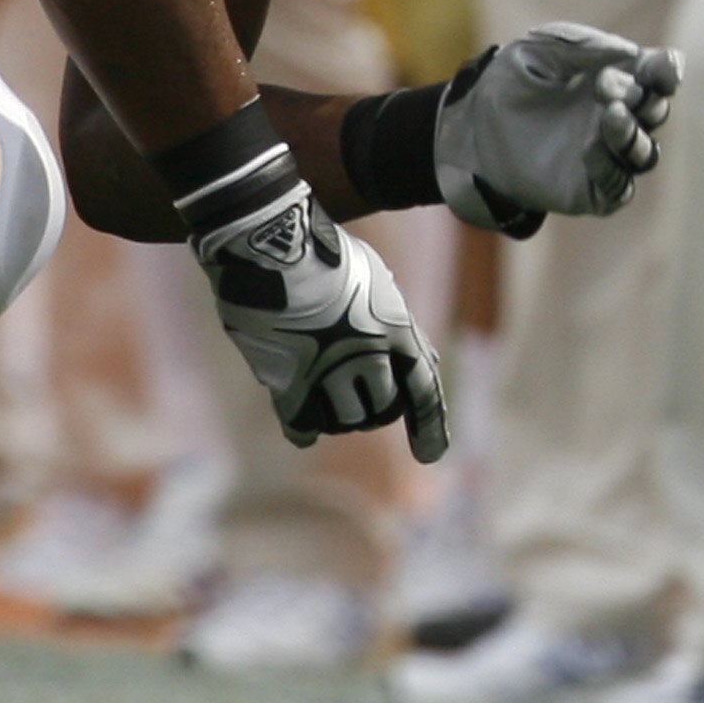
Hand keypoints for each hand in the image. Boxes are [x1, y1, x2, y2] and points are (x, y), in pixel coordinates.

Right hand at [195, 184, 447, 460]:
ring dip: (339, 414)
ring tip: (327, 391)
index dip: (430, 426)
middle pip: (381, 410)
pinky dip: (305, 430)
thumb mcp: (378, 282)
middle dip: (375, 409)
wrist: (272, 246)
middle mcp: (369, 357)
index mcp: (397, 329)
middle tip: (360, 397)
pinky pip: (302, 424)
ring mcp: (328, 372)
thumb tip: (424, 361)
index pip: (424, 390)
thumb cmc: (326, 255)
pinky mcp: (288, 381)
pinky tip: (305, 432)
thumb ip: (400, 325)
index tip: (431, 456)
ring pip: (344, 421)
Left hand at [434, 25, 680, 234]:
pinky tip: (589, 148)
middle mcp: (618, 118)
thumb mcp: (540, 49)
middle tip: (605, 85)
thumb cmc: (509, 82)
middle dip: (642, 98)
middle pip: (655, 113)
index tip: (662, 67)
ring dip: (632, 134)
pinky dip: (610, 169)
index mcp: (616, 80)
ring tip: (609, 116)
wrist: (470, 127)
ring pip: (644, 154)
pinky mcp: (590, 191)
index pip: (658, 76)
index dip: (667, 71)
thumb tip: (630, 53)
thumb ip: (584, 46)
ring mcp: (606, 156)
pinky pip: (617, 187)